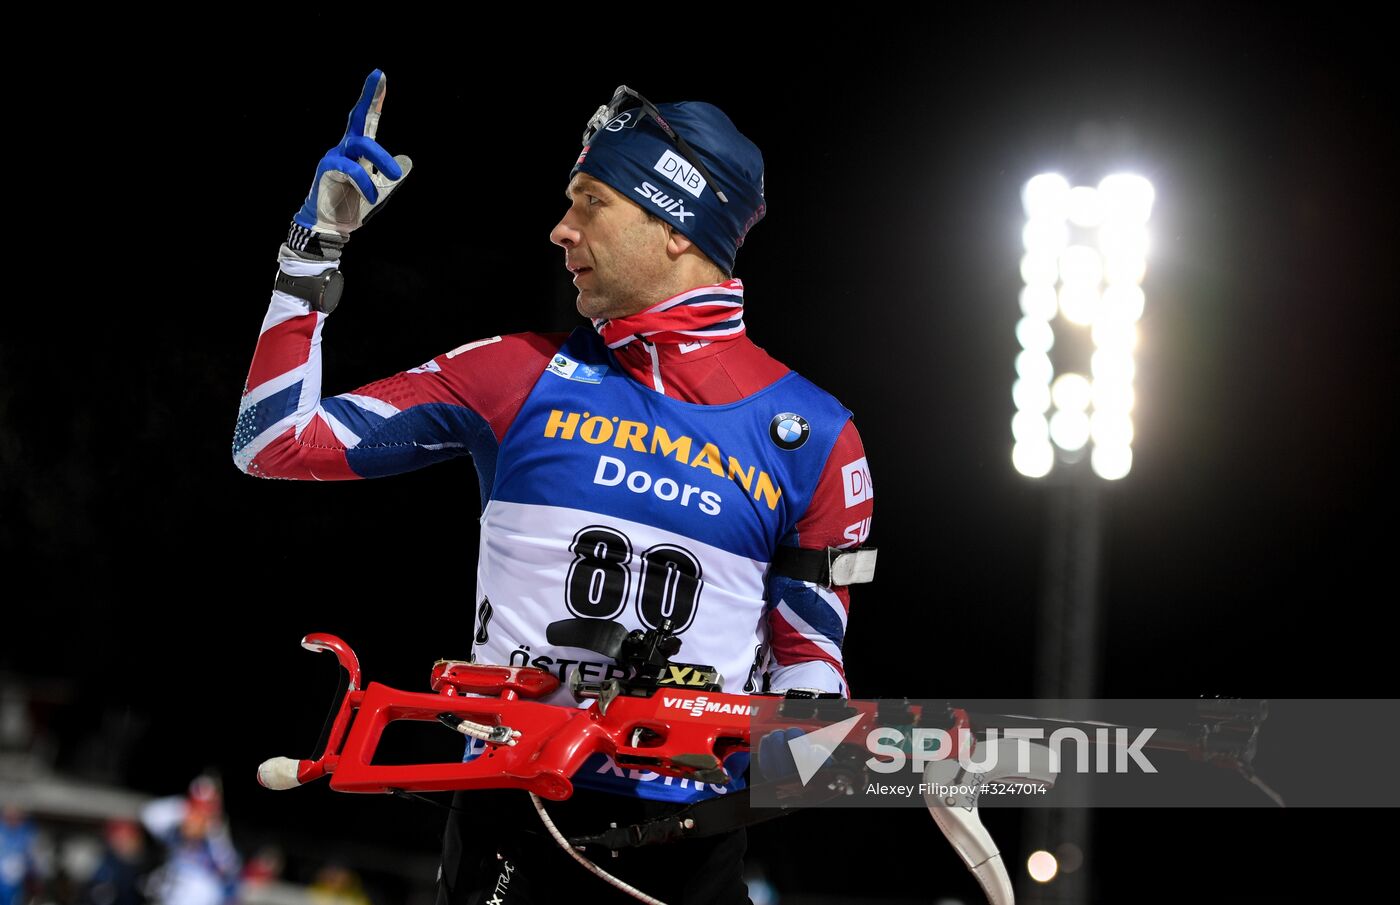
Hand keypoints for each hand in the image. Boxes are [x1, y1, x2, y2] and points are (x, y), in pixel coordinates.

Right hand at [294, 69, 412, 236]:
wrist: (330, 225)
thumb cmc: (353, 205)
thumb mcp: (380, 191)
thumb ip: (390, 177)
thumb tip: (406, 161)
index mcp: (357, 151)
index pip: (366, 119)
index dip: (373, 99)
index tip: (379, 75)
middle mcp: (344, 148)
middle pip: (359, 120)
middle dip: (370, 98)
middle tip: (382, 79)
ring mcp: (334, 157)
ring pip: (361, 145)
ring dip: (381, 159)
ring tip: (393, 176)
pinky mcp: (327, 170)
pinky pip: (349, 168)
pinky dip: (365, 182)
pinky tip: (372, 196)